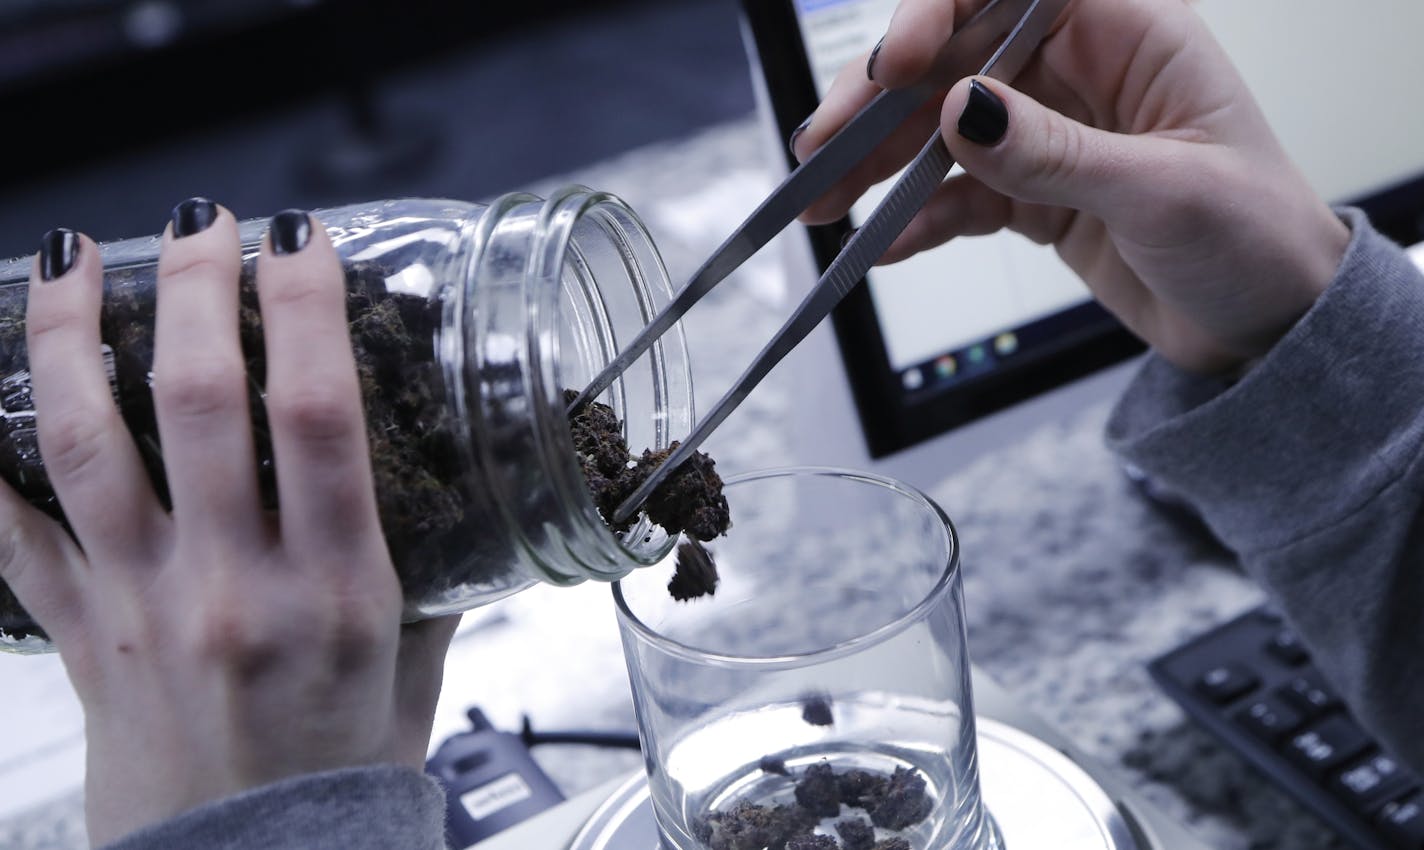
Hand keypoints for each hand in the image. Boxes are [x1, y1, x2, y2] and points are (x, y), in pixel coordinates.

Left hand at [1, 202, 457, 845]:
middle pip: (196, 400)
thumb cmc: (336, 781)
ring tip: (70, 260)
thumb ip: (423, 581)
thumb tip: (435, 506)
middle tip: (201, 223)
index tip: (301, 240)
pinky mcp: (76, 632)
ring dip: (69, 335)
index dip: (306, 309)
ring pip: (84, 442)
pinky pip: (6, 532)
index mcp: (336, 590)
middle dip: (194, 286)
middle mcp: (232, 583)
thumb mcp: (414, 672)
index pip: (320, 416)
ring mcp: (141, 603)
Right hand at [793, 0, 1350, 373]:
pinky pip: (958, 194)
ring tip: (824, 202)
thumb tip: (961, 110)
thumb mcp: (1163, 193)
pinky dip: (917, 218)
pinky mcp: (1033, 193)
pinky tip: (882, 243)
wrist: (1269, 327)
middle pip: (956, 60)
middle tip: (821, 148)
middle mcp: (1078, 72)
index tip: (900, 62)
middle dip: (880, 101)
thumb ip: (1056, 153)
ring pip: (941, 128)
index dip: (944, 9)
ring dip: (878, 163)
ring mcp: (1050, 134)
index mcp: (1128, 35)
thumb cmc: (1256, 241)